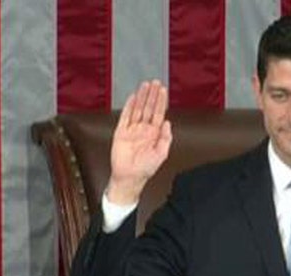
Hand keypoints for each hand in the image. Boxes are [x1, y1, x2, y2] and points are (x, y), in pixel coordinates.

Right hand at [107, 80, 172, 204]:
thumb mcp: (161, 154)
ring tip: (145, 85)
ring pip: (138, 109)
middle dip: (152, 95)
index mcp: (155, 134)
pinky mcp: (121, 132)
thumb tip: (168, 123)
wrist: (129, 177)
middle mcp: (144, 129)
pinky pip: (125, 116)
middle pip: (149, 108)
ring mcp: (133, 130)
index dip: (161, 102)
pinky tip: (133, 97)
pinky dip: (129, 106)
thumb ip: (166, 138)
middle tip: (155, 82)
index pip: (159, 113)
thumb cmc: (146, 168)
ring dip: (142, 97)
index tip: (163, 90)